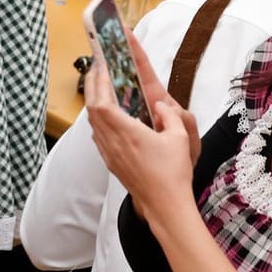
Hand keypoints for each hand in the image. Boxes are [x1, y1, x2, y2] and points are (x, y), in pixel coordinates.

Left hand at [82, 36, 198, 225]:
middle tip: (95, 70)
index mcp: (127, 133)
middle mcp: (112, 142)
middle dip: (91, 87)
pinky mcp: (110, 163)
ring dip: (93, 103)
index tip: (100, 67)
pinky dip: (97, 120)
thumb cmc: (174, 172)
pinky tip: (106, 116)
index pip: (102, 104)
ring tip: (100, 88)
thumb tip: (160, 103)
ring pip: (92, 123)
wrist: (165, 205)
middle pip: (91, 110)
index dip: (98, 84)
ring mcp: (109, 154)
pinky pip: (97, 136)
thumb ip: (169, 115)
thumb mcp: (179, 138)